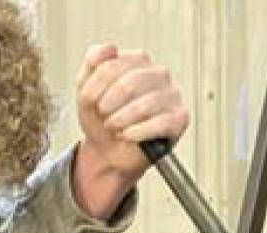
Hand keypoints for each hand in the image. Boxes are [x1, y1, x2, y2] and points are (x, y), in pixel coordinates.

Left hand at [72, 43, 189, 218]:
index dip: (95, 90)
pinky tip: (128, 136)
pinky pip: (159, 124)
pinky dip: (137, 133)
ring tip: (114, 128)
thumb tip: (109, 47)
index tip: (91, 104)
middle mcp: (159, 73)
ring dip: (121, 121)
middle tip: (104, 118)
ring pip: (144, 105)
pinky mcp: (179, 118)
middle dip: (108, 107)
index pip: (111, 66)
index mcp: (137, 61)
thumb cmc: (103, 118)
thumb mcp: (87, 91)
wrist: (110, 151)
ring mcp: (172, 95)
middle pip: (128, 85)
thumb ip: (93, 65)